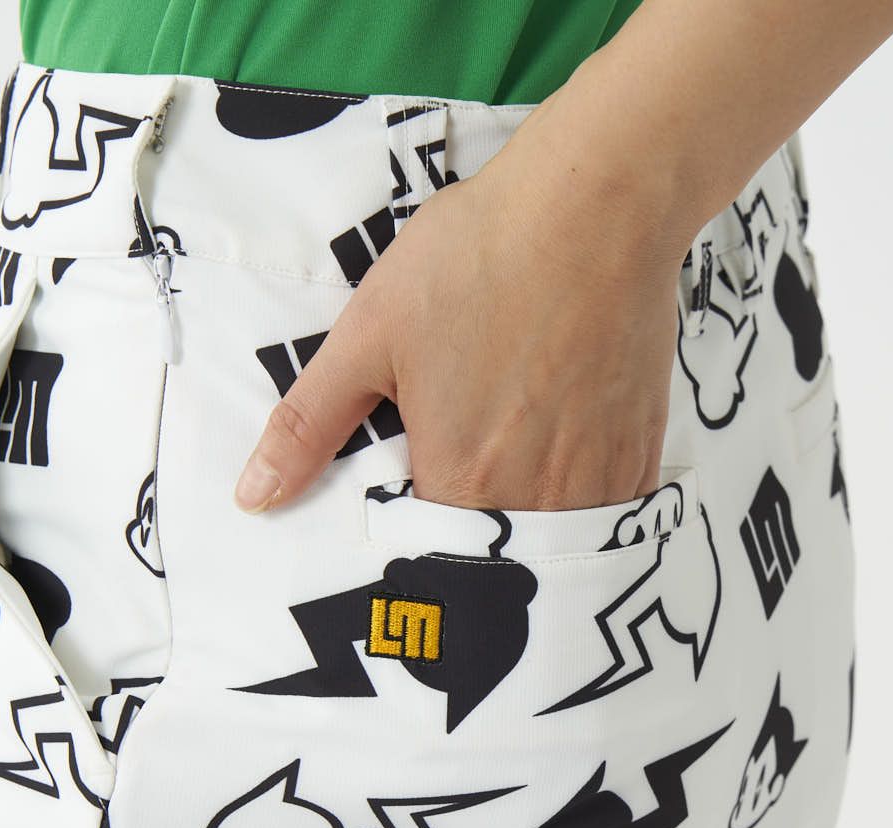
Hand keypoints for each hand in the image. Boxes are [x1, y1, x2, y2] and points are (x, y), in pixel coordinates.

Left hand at [233, 99, 689, 514]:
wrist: (596, 205)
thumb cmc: (474, 262)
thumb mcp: (368, 337)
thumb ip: (308, 427)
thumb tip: (253, 498)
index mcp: (458, 483)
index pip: (426, 556)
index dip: (412, 537)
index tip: (410, 498)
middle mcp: (533, 501)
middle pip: (492, 556)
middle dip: (469, 532)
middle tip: (464, 466)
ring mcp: (595, 481)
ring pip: (551, 540)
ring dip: (525, 521)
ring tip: (511, 458)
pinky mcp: (638, 453)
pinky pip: (605, 512)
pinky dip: (576, 499)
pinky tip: (559, 449)